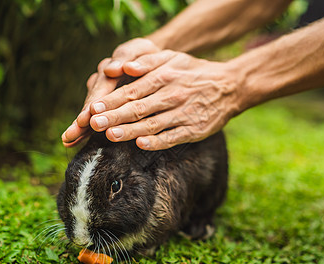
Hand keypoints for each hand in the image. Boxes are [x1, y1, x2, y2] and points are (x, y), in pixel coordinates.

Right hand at [61, 38, 160, 146]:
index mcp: (111, 69)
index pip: (101, 89)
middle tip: (70, 135)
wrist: (154, 61)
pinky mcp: (107, 104)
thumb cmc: (149, 55)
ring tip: (68, 140)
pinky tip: (73, 142)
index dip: (93, 105)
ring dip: (80, 127)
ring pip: (91, 111)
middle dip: (81, 120)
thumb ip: (128, 57)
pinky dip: (86, 129)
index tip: (86, 118)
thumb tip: (111, 70)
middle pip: (92, 103)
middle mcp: (103, 81)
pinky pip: (96, 117)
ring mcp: (103, 93)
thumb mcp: (141, 50)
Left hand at [88, 50, 242, 149]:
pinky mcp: (193, 130)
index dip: (112, 100)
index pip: (133, 90)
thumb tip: (125, 67)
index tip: (94, 107)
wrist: (229, 87)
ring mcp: (183, 114)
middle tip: (94, 123)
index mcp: (165, 77)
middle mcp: (172, 96)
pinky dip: (156, 142)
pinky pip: (172, 138)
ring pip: (152, 125)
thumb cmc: (194, 72)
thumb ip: (148, 61)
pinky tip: (141, 145)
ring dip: (130, 131)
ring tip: (110, 135)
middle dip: (114, 117)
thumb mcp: (173, 58)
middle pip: (139, 109)